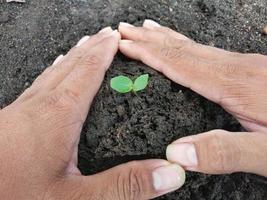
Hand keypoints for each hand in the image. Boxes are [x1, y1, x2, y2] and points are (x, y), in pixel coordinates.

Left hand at [0, 27, 184, 199]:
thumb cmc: (14, 198)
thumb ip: (125, 185)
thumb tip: (168, 172)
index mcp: (56, 117)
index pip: (87, 72)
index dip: (103, 52)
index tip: (115, 37)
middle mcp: (36, 107)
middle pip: (69, 65)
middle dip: (90, 48)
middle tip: (105, 35)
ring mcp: (18, 113)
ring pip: (51, 74)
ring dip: (71, 58)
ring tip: (83, 47)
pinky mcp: (7, 123)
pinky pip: (37, 88)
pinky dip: (50, 75)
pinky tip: (50, 79)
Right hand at [119, 20, 266, 176]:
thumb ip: (224, 153)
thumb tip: (177, 153)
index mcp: (236, 85)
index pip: (181, 63)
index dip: (150, 53)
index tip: (125, 45)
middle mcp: (237, 68)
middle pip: (183, 48)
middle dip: (150, 38)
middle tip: (124, 30)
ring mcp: (244, 66)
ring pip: (194, 46)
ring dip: (165, 38)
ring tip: (145, 30)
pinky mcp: (249, 70)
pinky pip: (207, 52)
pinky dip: (186, 46)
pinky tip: (182, 47)